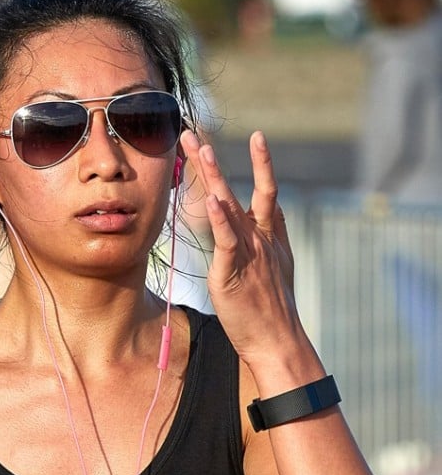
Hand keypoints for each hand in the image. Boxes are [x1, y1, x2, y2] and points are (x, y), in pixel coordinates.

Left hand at [179, 130, 307, 370]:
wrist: (278, 341)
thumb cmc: (270, 312)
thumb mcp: (269, 272)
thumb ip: (259, 248)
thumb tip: (251, 235)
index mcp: (271, 237)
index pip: (265, 192)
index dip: (262, 164)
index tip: (258, 137)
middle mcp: (262, 238)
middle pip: (239, 189)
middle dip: (215, 161)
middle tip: (196, 134)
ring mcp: (250, 251)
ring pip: (229, 205)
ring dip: (213, 176)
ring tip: (200, 149)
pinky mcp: (234, 269)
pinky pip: (227, 239)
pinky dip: (220, 218)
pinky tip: (213, 199)